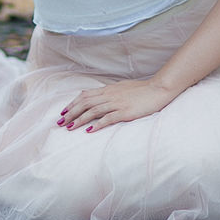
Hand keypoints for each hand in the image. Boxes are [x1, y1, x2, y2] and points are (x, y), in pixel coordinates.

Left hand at [57, 79, 179, 132]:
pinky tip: (89, 130)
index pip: (85, 96)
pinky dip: (97, 124)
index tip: (64, 112)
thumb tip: (100, 98)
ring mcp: (117, 103)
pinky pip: (108, 118)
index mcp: (108, 90)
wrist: (158, 89)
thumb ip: (110, 93)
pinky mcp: (125, 112)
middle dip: (71, 113)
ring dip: (79, 119)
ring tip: (70, 128)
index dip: (73, 104)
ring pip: (93, 111)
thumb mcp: (123, 88)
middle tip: (61, 123)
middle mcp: (110, 95)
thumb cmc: (142, 90)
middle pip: (85, 103)